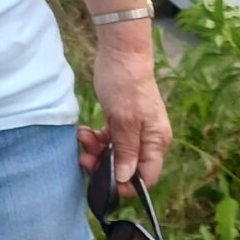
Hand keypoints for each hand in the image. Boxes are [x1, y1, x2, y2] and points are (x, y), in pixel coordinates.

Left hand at [77, 28, 170, 193]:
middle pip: (128, 167)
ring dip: (97, 151)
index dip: (126, 185)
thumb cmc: (126, 86)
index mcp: (156, 141)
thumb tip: (126, 179)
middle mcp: (148, 139)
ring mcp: (135, 130)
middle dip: (104, 165)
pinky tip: (85, 131)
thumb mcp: (123, 121)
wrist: (121, 55)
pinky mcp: (121, 122)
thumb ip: (126, 151)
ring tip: (83, 138)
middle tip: (84, 157)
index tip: (103, 182)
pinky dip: (97, 139)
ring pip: (116, 154)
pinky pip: (109, 140)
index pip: (146, 176)